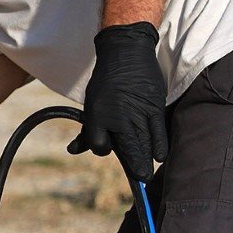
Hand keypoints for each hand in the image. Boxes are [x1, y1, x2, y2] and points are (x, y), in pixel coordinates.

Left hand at [69, 22, 167, 183]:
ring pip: (144, 144)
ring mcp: (138, 113)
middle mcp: (118, 117)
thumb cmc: (106, 82)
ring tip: (147, 173)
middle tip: (141, 179)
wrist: (127, 53)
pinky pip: (159, 133)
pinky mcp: (155, 107)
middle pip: (128, 150)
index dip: (103, 150)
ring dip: (146, 159)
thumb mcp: (91, 105)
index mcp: (98, 115)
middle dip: (135, 167)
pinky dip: (160, 146)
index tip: (110, 151)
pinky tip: (160, 156)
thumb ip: (87, 131)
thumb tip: (73, 150)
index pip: (99, 145)